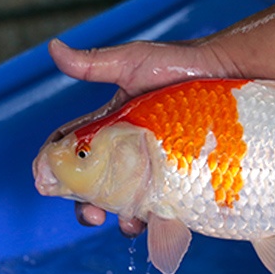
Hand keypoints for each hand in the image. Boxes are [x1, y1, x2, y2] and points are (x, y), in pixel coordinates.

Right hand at [45, 38, 241, 233]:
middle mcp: (132, 149)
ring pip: (132, 200)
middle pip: (99, 185)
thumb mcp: (135, 62)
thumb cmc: (181, 65)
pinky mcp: (185, 175)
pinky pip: (169, 203)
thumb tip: (53, 49)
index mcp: (112, 126)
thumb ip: (96, 64)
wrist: (227, 73)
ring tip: (129, 224)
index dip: (56, 168)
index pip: (74, 150)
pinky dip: (161, 219)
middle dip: (87, 204)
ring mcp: (159, 165)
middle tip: (92, 214)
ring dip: (123, 218)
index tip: (47, 183)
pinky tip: (162, 222)